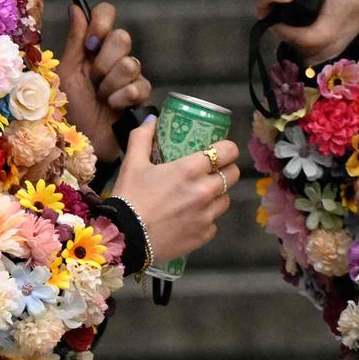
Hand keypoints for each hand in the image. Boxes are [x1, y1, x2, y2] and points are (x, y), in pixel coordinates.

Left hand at [61, 2, 147, 162]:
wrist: (80, 142)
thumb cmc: (66, 110)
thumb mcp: (65, 74)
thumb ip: (75, 41)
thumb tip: (76, 8)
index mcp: (92, 48)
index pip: (106, 14)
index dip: (103, 22)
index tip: (92, 43)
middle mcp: (111, 58)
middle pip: (123, 38)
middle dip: (105, 62)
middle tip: (93, 80)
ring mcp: (128, 77)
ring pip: (131, 64)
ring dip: (111, 85)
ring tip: (101, 99)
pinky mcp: (140, 97)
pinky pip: (140, 86)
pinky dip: (123, 98)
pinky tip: (113, 108)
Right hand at [113, 118, 240, 264]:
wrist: (125, 239)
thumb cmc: (129, 197)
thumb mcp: (132, 163)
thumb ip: (142, 137)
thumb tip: (152, 119)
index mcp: (191, 169)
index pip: (228, 151)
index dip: (227, 149)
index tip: (220, 151)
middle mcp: (205, 191)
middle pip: (233, 175)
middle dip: (224, 170)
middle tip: (210, 172)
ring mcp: (207, 215)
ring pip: (226, 199)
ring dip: (217, 195)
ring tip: (199, 196)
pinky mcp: (205, 235)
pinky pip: (214, 223)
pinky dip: (206, 219)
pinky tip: (189, 218)